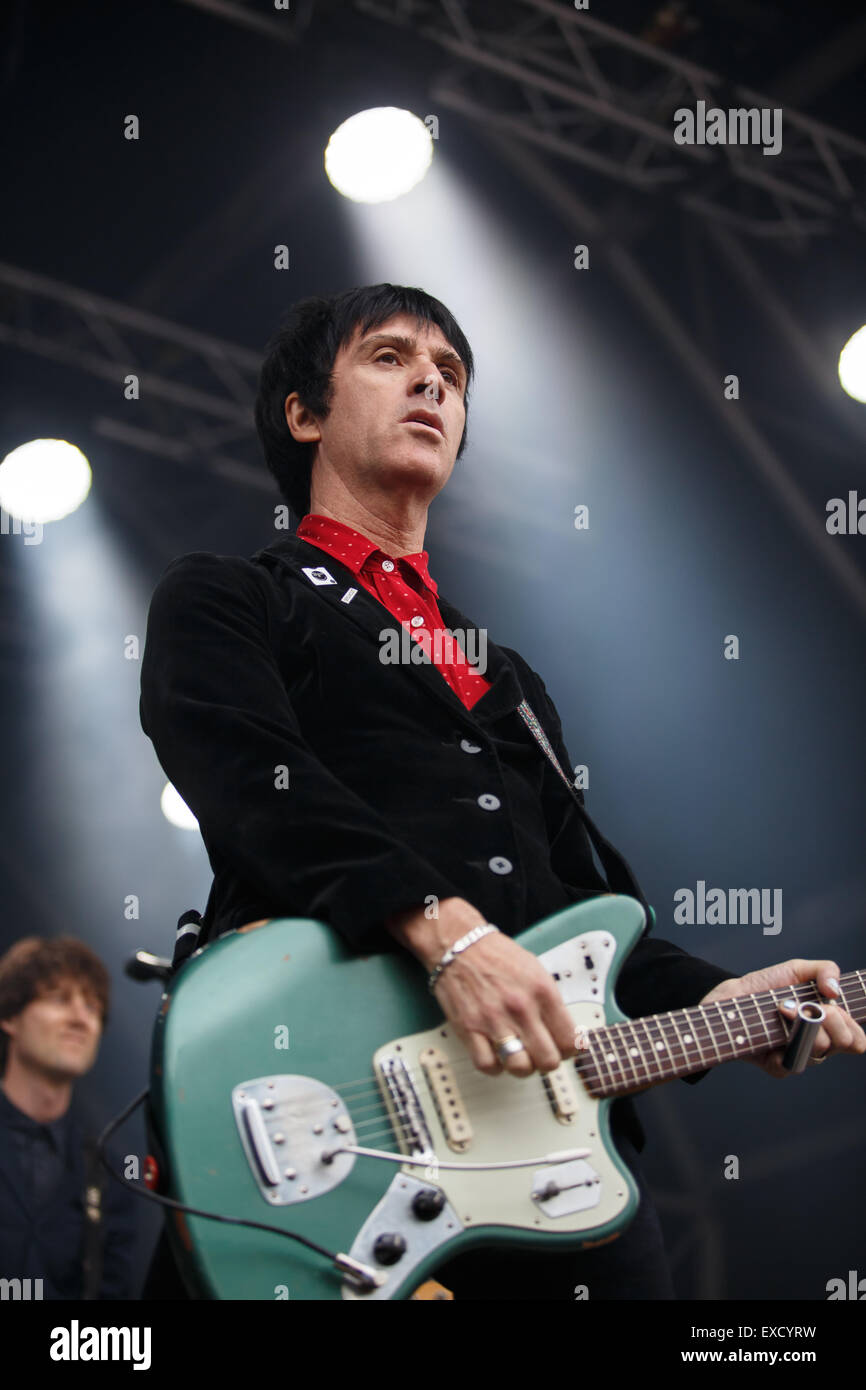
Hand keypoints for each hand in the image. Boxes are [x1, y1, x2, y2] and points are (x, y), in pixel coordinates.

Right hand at [385, 897, 576, 1077]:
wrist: (459, 945)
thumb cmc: (496, 956)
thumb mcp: (536, 970)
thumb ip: (550, 1003)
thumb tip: (565, 1032)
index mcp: (542, 991)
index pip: (569, 1040)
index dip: (570, 1050)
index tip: (564, 1049)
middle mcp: (520, 1007)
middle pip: (548, 1060)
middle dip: (548, 1062)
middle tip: (542, 1054)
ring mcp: (494, 1020)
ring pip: (520, 1068)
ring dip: (522, 1067)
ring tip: (520, 1055)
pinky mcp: (470, 1029)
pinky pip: (487, 1065)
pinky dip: (495, 1066)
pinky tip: (496, 1054)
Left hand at [699, 958, 865, 1077]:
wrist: (734, 996)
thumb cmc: (768, 985)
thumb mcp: (798, 969)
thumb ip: (825, 970)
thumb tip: (836, 989)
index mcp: (830, 1025)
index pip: (856, 1038)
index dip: (853, 1026)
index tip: (835, 1006)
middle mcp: (819, 1043)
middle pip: (847, 1043)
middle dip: (833, 1020)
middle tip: (813, 1005)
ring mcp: (800, 1055)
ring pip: (822, 1052)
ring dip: (806, 1025)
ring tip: (785, 1007)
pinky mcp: (780, 1067)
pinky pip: (793, 1063)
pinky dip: (785, 1043)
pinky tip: (775, 1027)